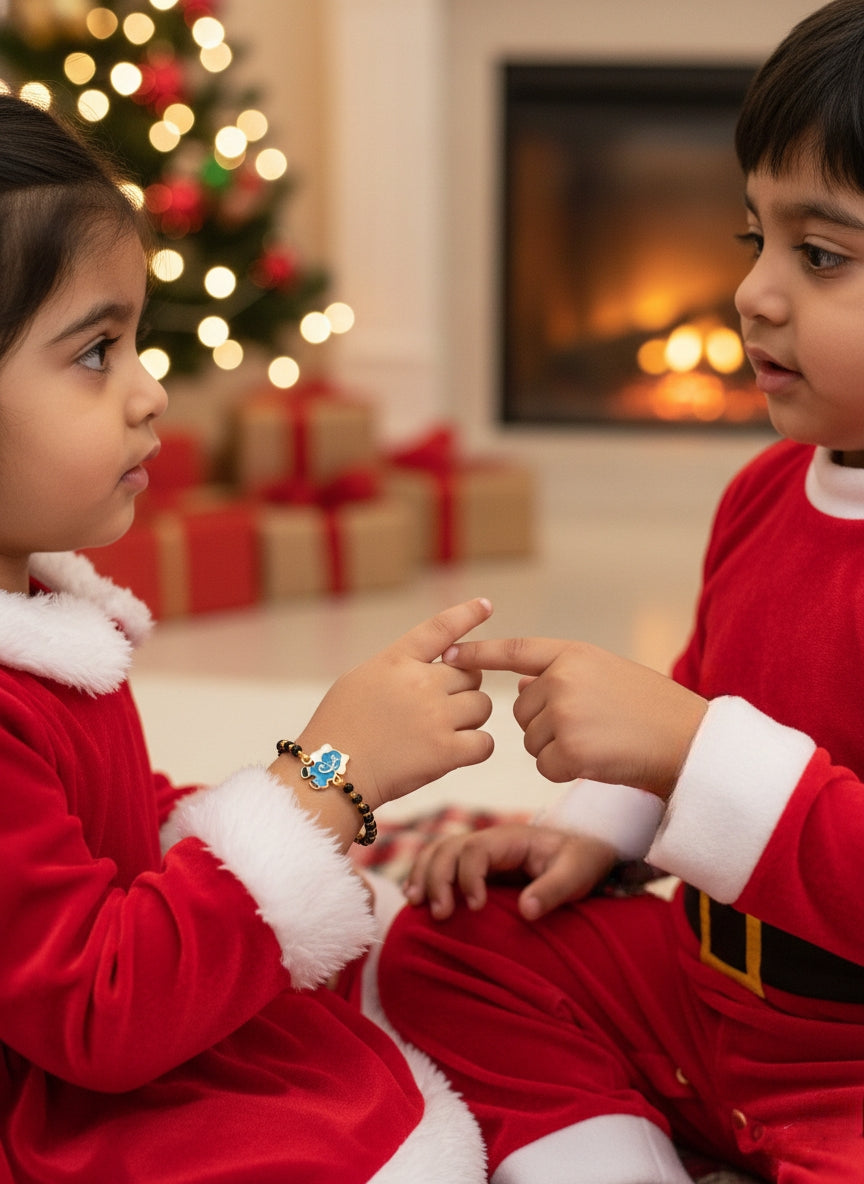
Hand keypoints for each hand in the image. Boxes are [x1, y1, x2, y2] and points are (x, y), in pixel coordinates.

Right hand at [290, 599, 494, 812]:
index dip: (467, 614)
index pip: (440, 628)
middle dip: (462, 688)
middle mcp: (420, 683)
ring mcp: (435, 716)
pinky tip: (458, 752)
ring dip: (470, 718)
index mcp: (396, 660)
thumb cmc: (338, 728)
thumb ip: (396, 667)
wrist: (330, 773)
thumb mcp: (358, 680)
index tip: (485, 605)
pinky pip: (485, 742)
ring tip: (444, 731)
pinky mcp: (445, 752)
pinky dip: (476, 747)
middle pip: (471, 673)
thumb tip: (431, 665)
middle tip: (441, 708)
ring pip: (482, 705)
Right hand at [404, 822, 616, 920]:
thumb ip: (554, 889)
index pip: (476, 850)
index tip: (477, 907)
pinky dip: (424, 877)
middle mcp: (489, 841)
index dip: (469, 877)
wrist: (586, 854)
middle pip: (449, 849)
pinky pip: (441, 864)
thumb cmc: (583, 862)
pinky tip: (415, 900)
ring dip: (423, 875)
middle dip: (438, 878)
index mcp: (511, 838)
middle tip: (441, 913)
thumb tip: (526, 909)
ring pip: (438, 853)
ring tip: (416, 904)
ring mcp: (480, 852)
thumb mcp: (578, 873)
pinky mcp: (476, 867)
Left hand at [444, 637, 706, 798]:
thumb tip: (522, 681)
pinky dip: (567, 771)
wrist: (688, 741)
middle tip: (591, 728)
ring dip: (557, 750)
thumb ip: (564, 674)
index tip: (447, 656)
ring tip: (599, 742)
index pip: (514, 650)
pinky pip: (546, 766)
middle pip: (521, 711)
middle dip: (545, 725)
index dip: (478, 653)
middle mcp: (563, 678)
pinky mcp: (570, 748)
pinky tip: (598, 761)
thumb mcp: (607, 674)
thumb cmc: (652, 709)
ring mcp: (565, 712)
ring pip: (531, 741)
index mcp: (573, 653)